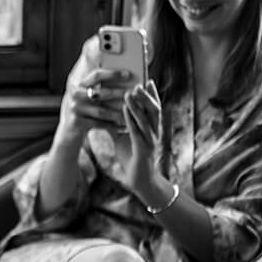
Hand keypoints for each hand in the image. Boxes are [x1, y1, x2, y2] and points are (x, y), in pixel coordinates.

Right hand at [55, 58, 132, 146]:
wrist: (69, 131)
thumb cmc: (85, 109)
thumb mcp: (87, 95)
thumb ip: (100, 85)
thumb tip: (125, 76)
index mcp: (79, 83)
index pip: (97, 75)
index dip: (113, 74)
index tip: (128, 75)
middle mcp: (75, 94)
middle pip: (100, 92)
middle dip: (119, 93)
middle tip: (134, 94)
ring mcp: (75, 109)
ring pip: (101, 111)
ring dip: (118, 112)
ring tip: (132, 112)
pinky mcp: (77, 122)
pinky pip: (99, 124)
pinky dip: (113, 125)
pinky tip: (124, 126)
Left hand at [113, 79, 164, 201]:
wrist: (138, 180)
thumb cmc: (132, 157)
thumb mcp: (123, 137)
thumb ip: (117, 124)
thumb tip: (106, 112)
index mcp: (152, 129)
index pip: (155, 108)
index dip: (153, 95)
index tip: (148, 80)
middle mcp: (154, 133)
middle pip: (154, 110)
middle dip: (146, 96)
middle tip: (138, 83)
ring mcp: (150, 141)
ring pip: (146, 119)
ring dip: (137, 105)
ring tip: (129, 92)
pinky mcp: (143, 150)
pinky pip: (137, 132)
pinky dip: (131, 119)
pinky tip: (125, 110)